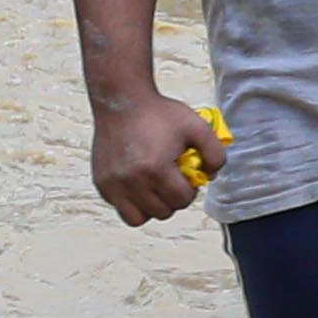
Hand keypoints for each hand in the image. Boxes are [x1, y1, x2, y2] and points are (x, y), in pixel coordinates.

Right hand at [91, 87, 218, 225]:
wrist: (122, 99)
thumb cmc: (159, 113)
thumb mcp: (197, 126)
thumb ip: (215, 153)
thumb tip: (211, 176)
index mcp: (156, 168)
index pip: (182, 200)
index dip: (190, 190)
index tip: (185, 176)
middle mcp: (131, 181)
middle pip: (162, 212)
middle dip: (172, 199)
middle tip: (171, 180)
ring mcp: (114, 184)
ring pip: (139, 218)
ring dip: (152, 206)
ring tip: (155, 186)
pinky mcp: (102, 184)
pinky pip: (121, 208)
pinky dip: (133, 202)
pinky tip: (139, 182)